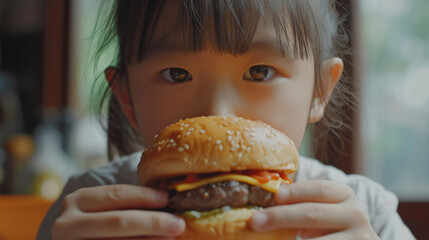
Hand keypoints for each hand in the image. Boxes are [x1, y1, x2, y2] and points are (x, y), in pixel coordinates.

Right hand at [52, 184, 184, 239]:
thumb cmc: (93, 224)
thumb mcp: (100, 209)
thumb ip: (126, 205)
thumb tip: (167, 202)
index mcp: (77, 201)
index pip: (116, 194)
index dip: (144, 196)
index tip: (168, 198)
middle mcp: (68, 224)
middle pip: (118, 222)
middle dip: (152, 222)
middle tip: (179, 224)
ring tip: (171, 238)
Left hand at [250, 180, 379, 239]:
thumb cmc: (327, 225)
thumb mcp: (320, 209)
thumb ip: (299, 203)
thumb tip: (260, 205)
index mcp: (343, 195)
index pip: (319, 189)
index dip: (296, 192)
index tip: (275, 196)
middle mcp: (355, 215)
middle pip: (313, 214)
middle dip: (281, 217)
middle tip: (255, 221)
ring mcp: (359, 238)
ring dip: (288, 239)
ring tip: (265, 237)